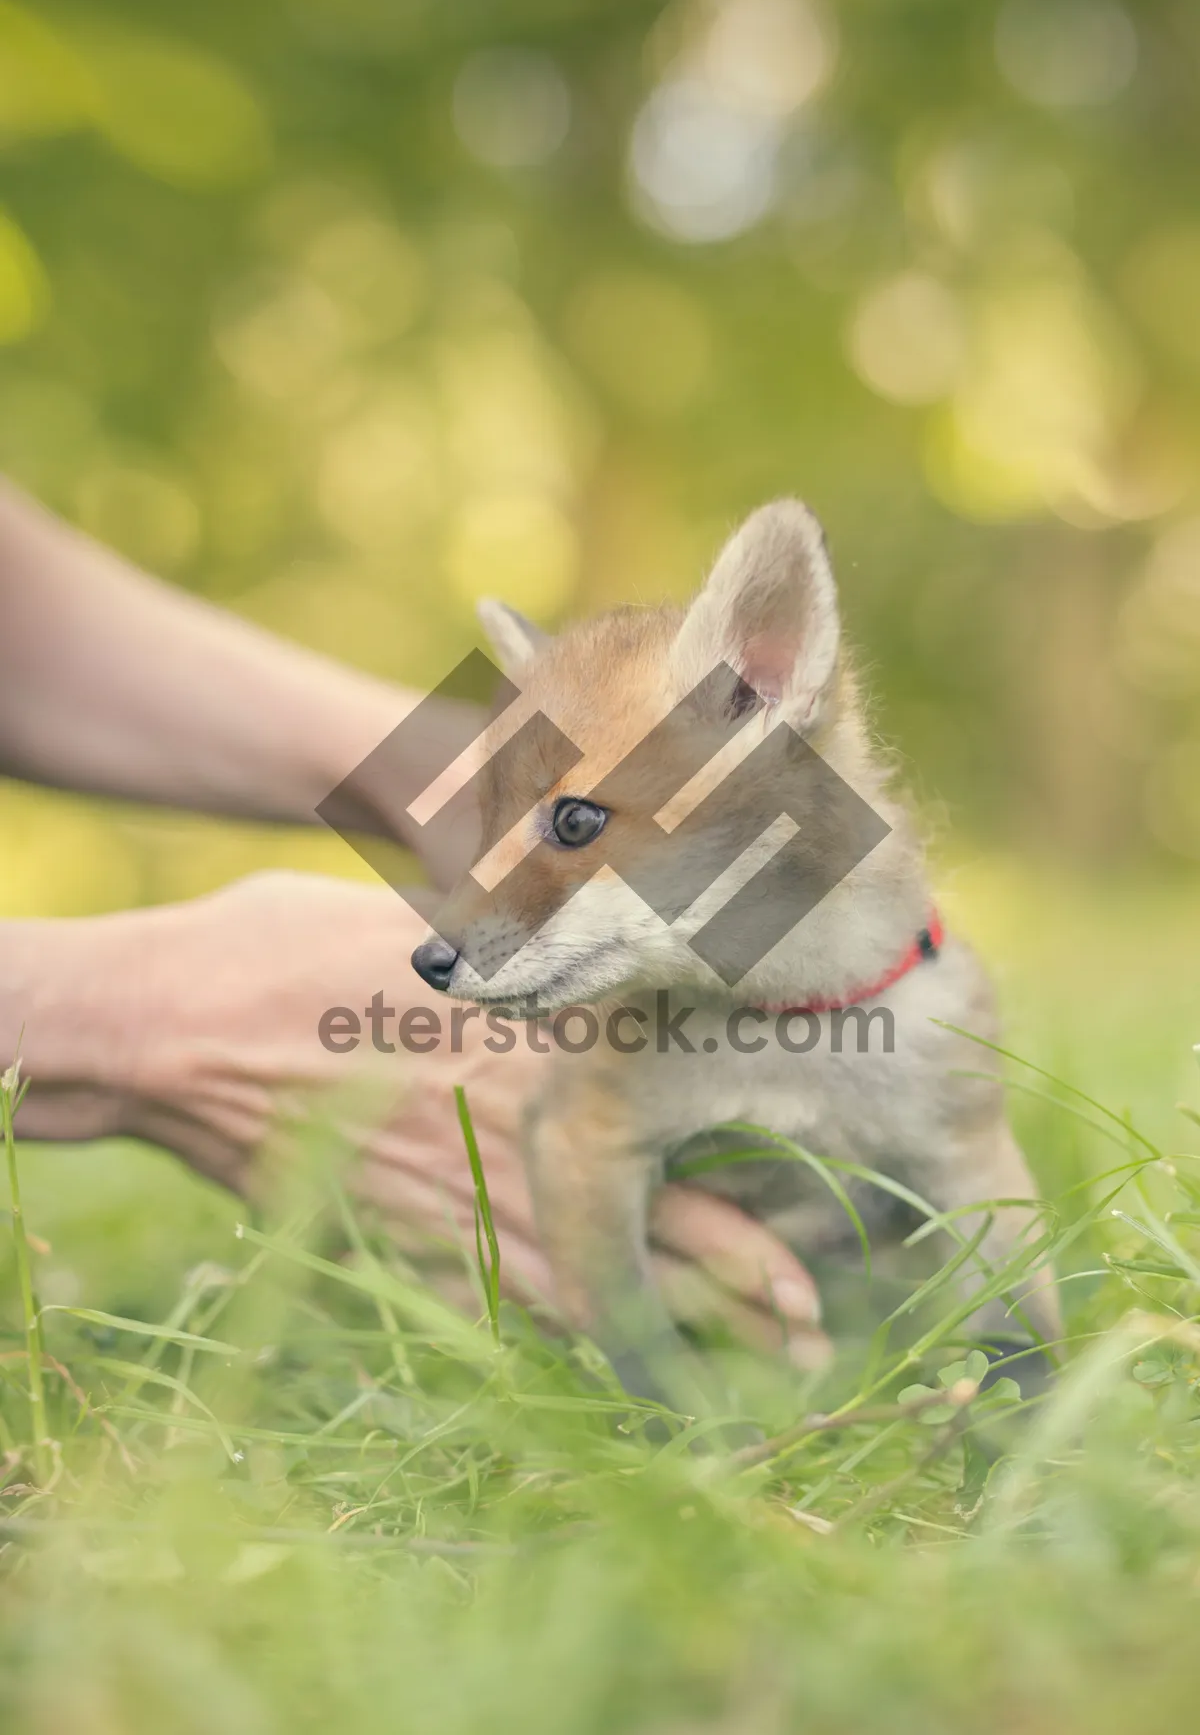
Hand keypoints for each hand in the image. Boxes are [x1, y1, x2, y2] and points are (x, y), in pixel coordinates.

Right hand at [14, 871, 826, 1361]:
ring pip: (592, 1282)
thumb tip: (584, 920)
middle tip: (814, 1335)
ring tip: (752, 1372)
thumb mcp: (431, 919)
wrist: (176, 1024)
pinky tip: (616, 1359)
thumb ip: (520, 940)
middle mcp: (521, 1124)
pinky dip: (570, 1333)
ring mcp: (460, 1190)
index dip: (748, 1199)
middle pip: (658, 1228)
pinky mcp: (402, 1230)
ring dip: (676, 1331)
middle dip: (743, 1289)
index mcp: (544, 1036)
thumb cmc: (294, 945)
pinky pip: (503, 1297)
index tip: (810, 1249)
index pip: (679, 1133)